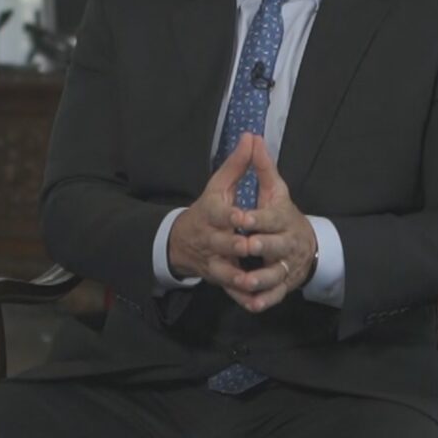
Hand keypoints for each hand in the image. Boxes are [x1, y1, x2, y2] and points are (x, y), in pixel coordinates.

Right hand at [167, 133, 255, 284]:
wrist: (182, 241)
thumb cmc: (207, 208)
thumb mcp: (219, 185)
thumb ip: (237, 164)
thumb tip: (251, 136)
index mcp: (210, 213)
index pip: (219, 214)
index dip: (231, 216)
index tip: (242, 216)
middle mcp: (210, 238)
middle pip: (222, 243)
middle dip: (236, 245)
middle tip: (251, 247)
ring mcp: (213, 261)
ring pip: (224, 271)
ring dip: (237, 276)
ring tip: (252, 279)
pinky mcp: (218, 278)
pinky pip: (229, 290)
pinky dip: (241, 297)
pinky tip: (255, 301)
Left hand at [224, 135, 318, 313]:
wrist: (305, 243)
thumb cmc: (281, 213)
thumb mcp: (273, 188)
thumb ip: (260, 165)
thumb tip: (252, 136)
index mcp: (283, 217)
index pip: (271, 217)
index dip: (256, 217)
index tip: (239, 216)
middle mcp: (287, 242)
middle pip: (276, 245)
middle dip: (261, 245)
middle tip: (244, 245)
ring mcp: (286, 265)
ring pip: (275, 273)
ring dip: (261, 278)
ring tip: (244, 281)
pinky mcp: (284, 283)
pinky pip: (275, 294)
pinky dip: (264, 300)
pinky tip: (251, 304)